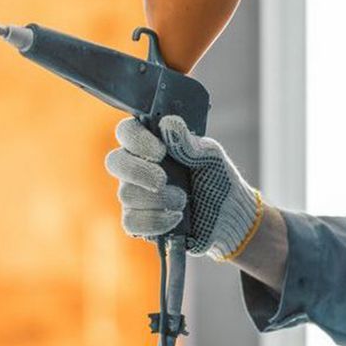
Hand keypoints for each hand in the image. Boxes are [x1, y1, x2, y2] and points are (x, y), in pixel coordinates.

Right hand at [105, 116, 261, 259]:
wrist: (229, 217)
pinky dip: (155, 220)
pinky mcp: (140, 222)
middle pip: (115, 162)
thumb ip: (189, 142)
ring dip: (159, 199)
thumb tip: (168, 123)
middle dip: (138, 172)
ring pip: (126, 194)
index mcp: (153, 144)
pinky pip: (131, 222)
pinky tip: (176, 217)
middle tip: (162, 180)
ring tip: (183, 200)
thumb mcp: (211, 157)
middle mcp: (139, 167)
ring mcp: (136, 195)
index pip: (127, 132)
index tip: (160, 151)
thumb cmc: (218, 180)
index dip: (137, 140)